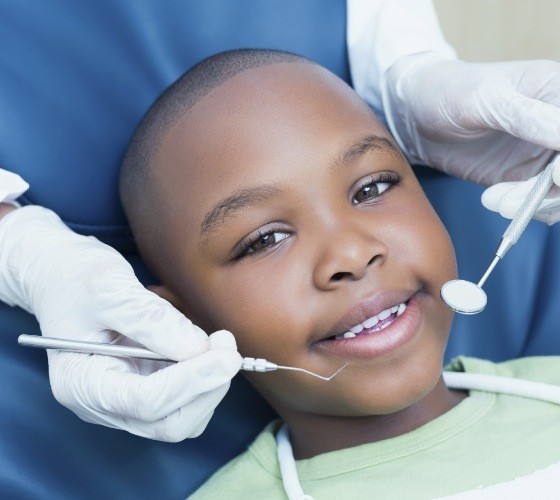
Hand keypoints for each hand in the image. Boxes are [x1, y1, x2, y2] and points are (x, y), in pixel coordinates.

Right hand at [0, 206, 241, 440]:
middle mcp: (102, 403)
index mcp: (81, 383)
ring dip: (210, 385)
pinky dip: (205, 379)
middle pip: (169, 423)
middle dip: (207, 387)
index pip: (145, 402)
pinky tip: (204, 348)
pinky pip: (186, 401)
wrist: (61, 275)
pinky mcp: (144, 388)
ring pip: (183, 418)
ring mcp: (124, 400)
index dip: (192, 381)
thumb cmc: (75, 278)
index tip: (227, 354)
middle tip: (227, 346)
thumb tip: (199, 348)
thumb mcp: (108, 287)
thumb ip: (151, 320)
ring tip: (216, 343)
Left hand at [382, 54, 559, 222]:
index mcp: (557, 91)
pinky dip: (523, 208)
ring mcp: (542, 152)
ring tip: (495, 200)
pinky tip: (494, 200)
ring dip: (533, 203)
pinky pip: (538, 200)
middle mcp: (556, 124)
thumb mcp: (484, 98)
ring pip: (558, 190)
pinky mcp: (522, 175)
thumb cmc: (448, 91)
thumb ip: (527, 116)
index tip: (554, 175)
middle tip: (511, 200)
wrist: (416, 114)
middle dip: (550, 190)